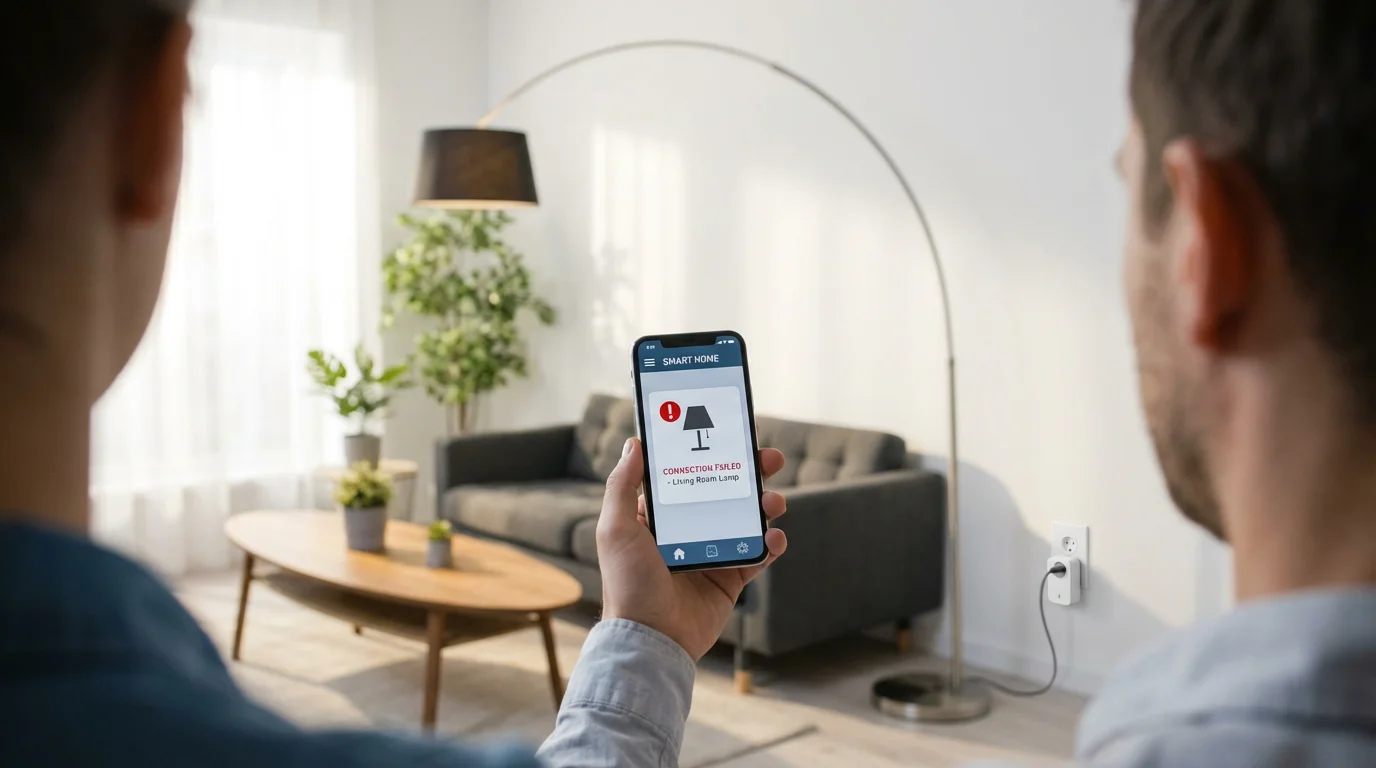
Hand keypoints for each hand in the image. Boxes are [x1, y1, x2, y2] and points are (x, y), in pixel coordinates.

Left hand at [596, 437, 787, 660]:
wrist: (652, 637)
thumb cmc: (628, 584)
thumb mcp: (616, 529)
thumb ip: (622, 486)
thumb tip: (634, 444)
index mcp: (659, 517)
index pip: (687, 476)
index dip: (708, 454)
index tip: (728, 433)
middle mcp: (687, 531)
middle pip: (724, 492)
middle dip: (749, 473)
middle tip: (769, 459)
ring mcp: (711, 554)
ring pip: (746, 519)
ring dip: (765, 505)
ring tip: (773, 502)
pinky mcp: (730, 579)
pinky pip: (757, 555)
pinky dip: (772, 544)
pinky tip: (775, 537)